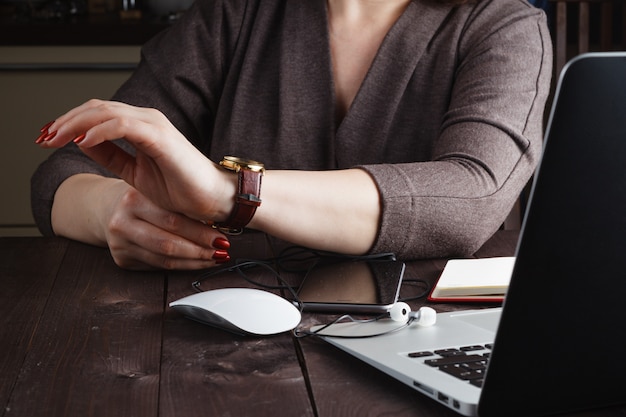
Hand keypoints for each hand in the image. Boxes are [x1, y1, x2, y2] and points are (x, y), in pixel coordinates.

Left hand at [38, 99, 234, 222]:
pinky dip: (98, 132)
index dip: (70, 122)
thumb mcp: (135, 172)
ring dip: (75, 123)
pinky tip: (80, 142)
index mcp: (142, 127)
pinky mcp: (160, 137)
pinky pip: (122, 125)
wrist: (211, 199)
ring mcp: (154, 125)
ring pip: (105, 112)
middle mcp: (147, 119)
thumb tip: (80, 143)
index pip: (99, 114)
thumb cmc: (182, 190)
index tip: (47, 137)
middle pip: (97, 108)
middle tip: (43, 136)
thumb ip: (111, 155)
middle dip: (65, 121)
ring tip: (54, 138)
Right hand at [105, 185, 231, 269]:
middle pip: (168, 243)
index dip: (201, 233)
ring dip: (194, 262)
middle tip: (222, 252)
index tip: (222, 239)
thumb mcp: (158, 191)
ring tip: (214, 259)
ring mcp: (119, 242)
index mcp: (134, 199)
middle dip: (200, 250)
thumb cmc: (144, 198)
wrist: (108, 207)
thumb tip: (220, 223)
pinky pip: (158, 266)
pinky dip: (181, 266)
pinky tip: (197, 262)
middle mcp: (122, 221)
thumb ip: (181, 205)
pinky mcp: (121, 258)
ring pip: (164, 259)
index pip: (173, 221)